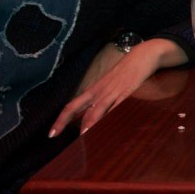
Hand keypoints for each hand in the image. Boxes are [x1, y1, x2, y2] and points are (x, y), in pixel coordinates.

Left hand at [52, 38, 188, 136]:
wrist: (143, 55)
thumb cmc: (126, 72)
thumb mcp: (110, 85)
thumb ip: (103, 100)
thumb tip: (96, 118)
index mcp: (94, 90)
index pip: (72, 106)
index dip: (61, 119)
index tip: (51, 133)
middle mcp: (99, 92)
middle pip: (77, 108)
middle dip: (64, 122)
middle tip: (53, 136)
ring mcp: (112, 92)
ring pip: (96, 110)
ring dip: (89, 124)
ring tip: (82, 138)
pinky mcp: (126, 92)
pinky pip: (116, 108)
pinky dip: (111, 118)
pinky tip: (108, 128)